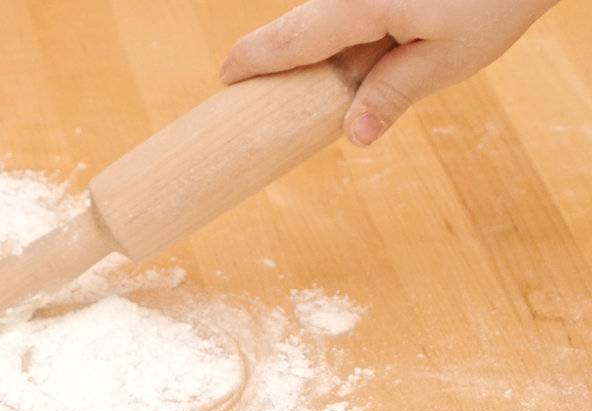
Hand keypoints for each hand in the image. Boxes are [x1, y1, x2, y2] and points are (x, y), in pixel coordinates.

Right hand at [220, 0, 557, 145]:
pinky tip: (378, 50)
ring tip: (343, 84)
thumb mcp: (449, 58)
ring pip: (327, 16)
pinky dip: (351, 32)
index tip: (224, 79)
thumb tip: (351, 135)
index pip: (288, 39)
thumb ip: (394, 93)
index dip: (251, 61)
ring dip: (326, 49)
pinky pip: (351, 7)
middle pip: (300, 26)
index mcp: (360, 6)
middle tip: (260, 92)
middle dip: (281, 59)